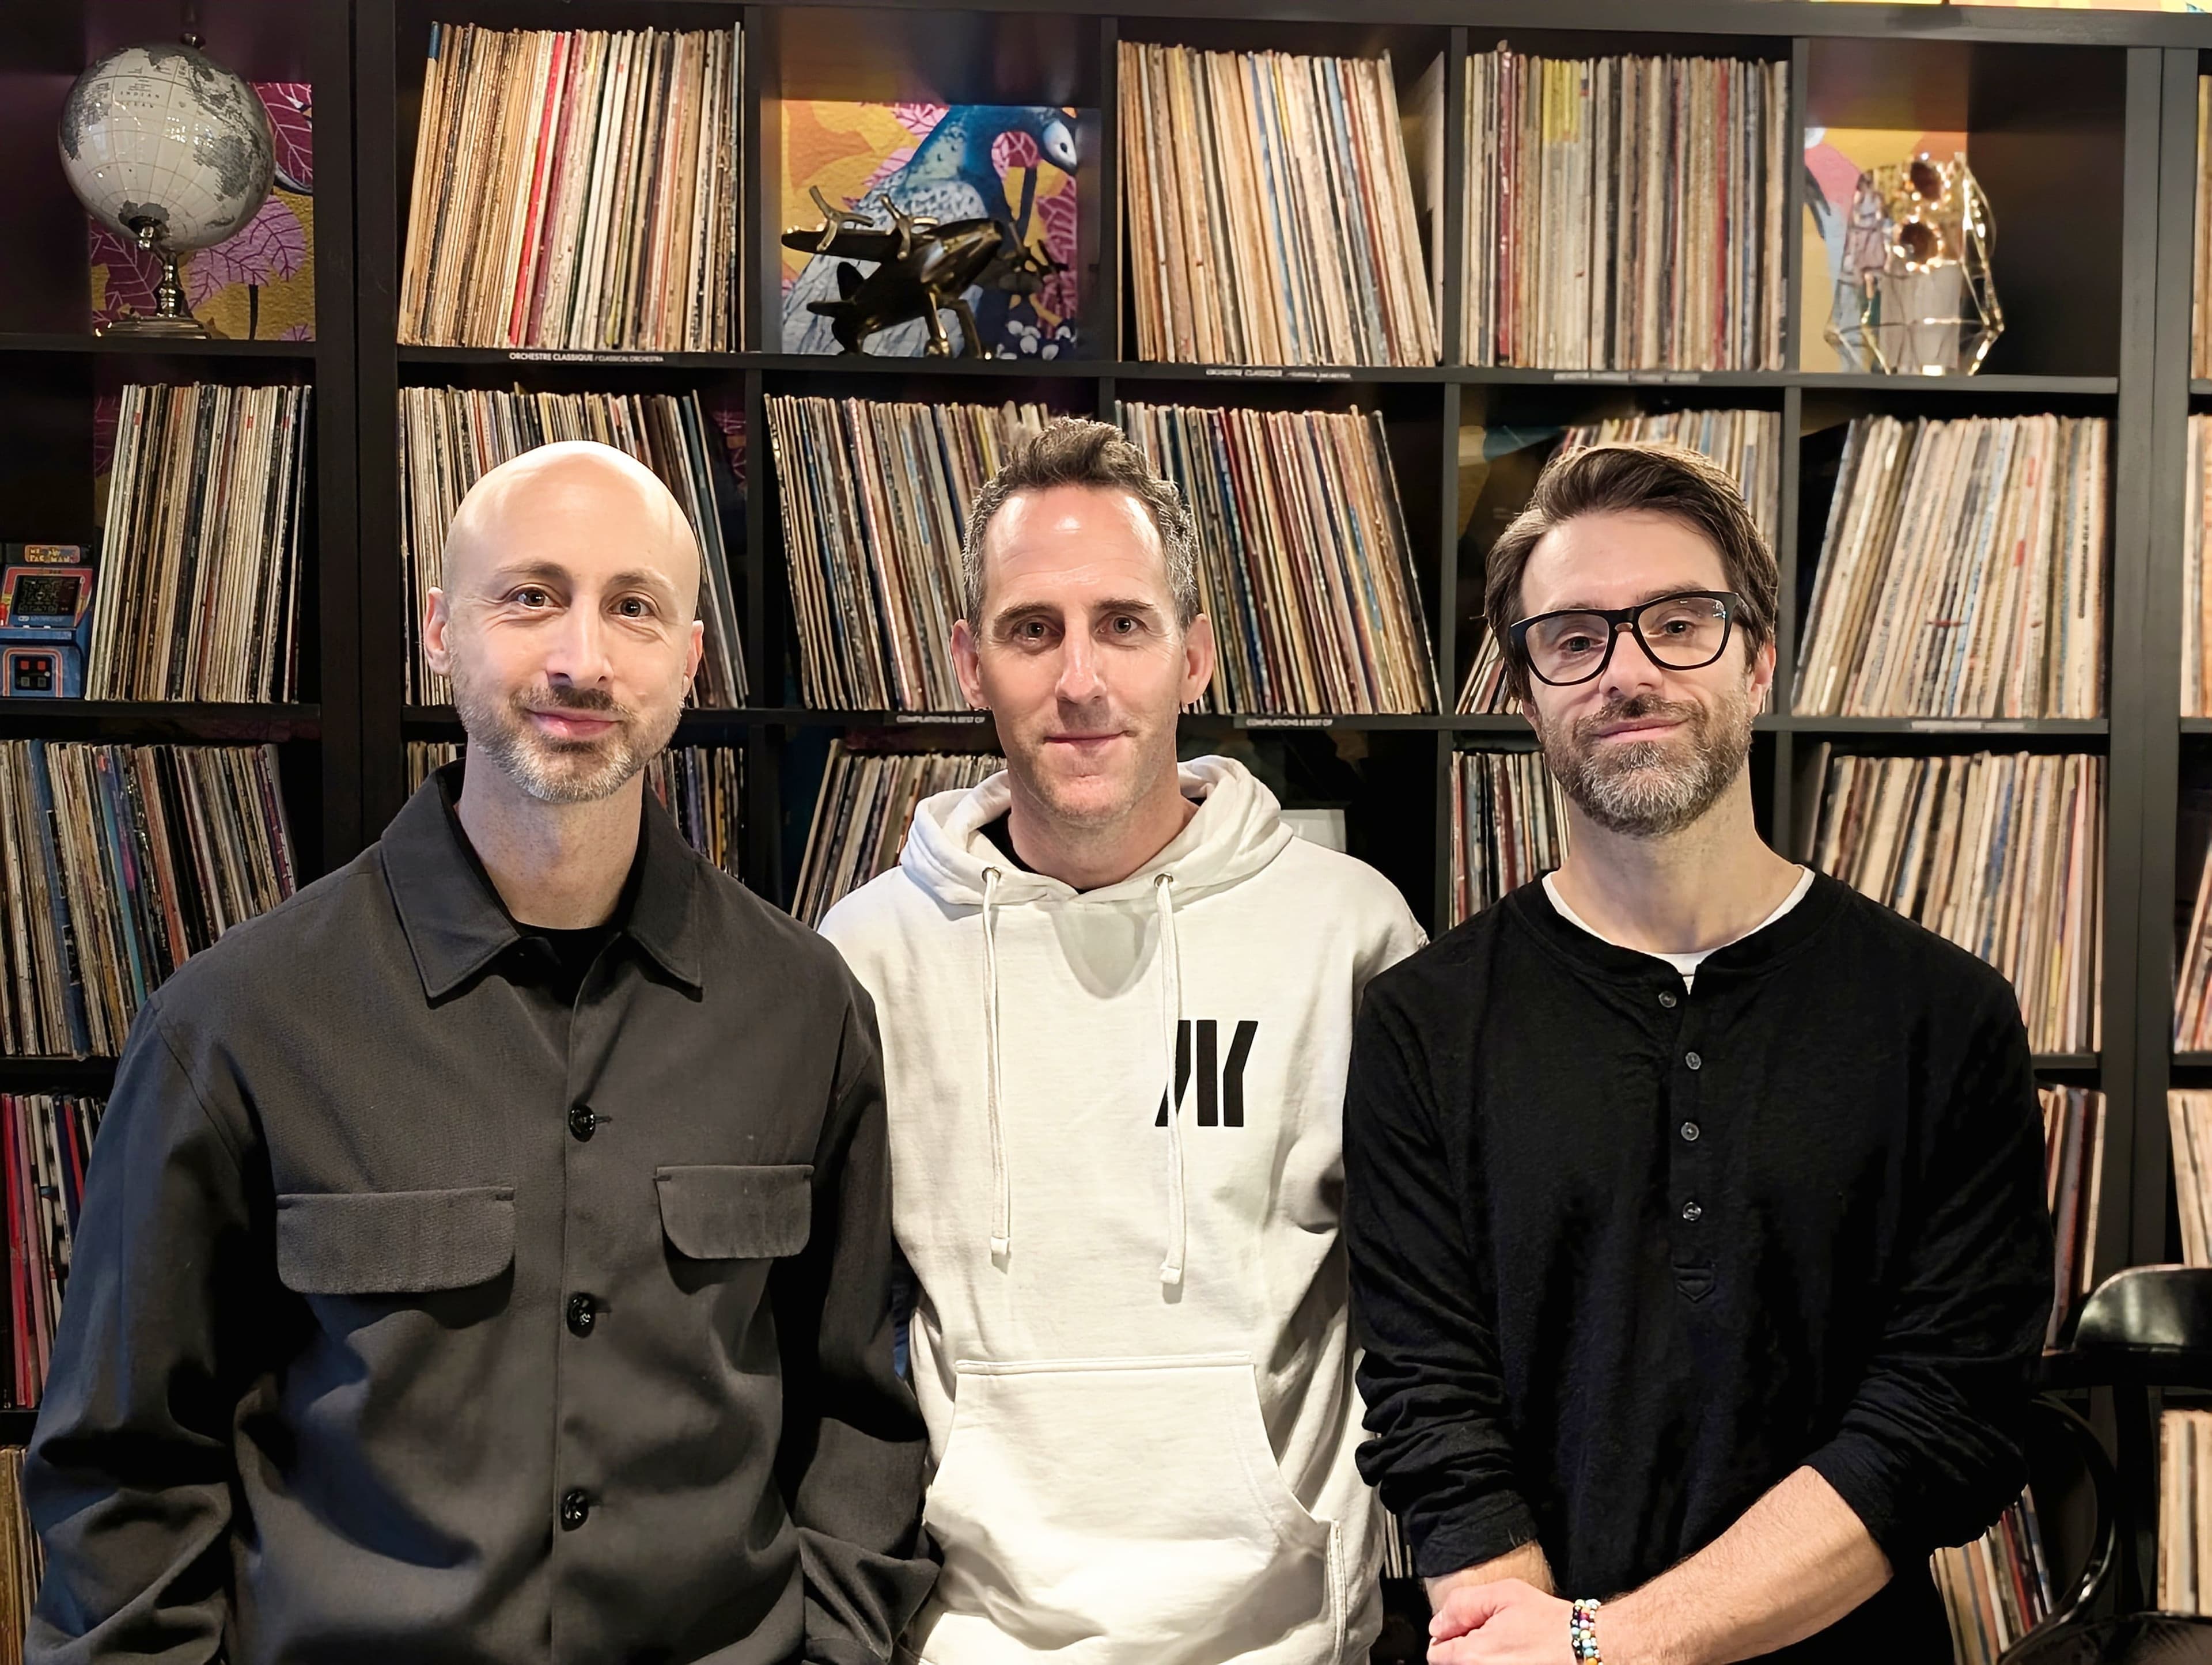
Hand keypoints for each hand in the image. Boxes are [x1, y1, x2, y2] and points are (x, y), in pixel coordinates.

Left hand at [1427, 1578, 1574, 1663]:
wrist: (1583, 1648)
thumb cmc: (1549, 1623)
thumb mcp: (1503, 1594)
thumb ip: (1461, 1605)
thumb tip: (1438, 1624)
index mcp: (1471, 1656)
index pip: (1435, 1652)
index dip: (1449, 1635)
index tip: (1466, 1629)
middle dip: (1464, 1650)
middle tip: (1491, 1636)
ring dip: (1481, 1659)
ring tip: (1507, 1647)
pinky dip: (1497, 1663)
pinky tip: (1516, 1656)